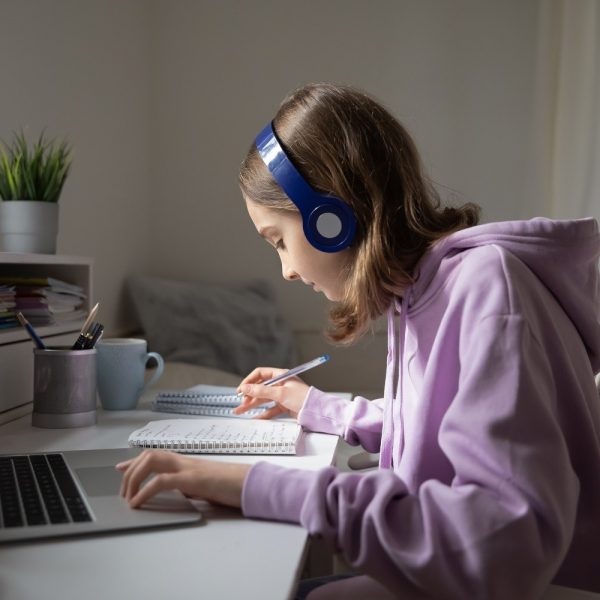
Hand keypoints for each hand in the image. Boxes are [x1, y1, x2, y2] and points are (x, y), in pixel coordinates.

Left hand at [116, 450, 250, 508]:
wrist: (250, 484)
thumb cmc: (231, 487)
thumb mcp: (204, 486)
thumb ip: (189, 486)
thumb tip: (177, 492)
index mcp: (187, 463)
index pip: (156, 455)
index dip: (135, 461)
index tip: (120, 468)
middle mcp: (185, 461)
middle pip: (149, 455)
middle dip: (130, 471)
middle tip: (123, 492)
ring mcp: (188, 467)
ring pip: (152, 461)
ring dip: (135, 478)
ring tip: (128, 497)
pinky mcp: (192, 479)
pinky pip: (161, 481)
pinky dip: (145, 491)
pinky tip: (138, 503)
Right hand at [234, 367, 309, 419]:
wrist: (317, 411)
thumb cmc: (303, 398)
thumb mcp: (280, 393)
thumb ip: (261, 391)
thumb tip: (245, 388)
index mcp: (281, 375)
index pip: (260, 374)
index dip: (249, 381)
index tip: (240, 390)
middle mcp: (281, 384)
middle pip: (260, 388)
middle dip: (249, 395)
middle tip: (239, 403)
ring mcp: (282, 395)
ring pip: (264, 399)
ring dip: (252, 405)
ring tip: (240, 411)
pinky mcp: (285, 405)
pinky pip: (270, 409)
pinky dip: (263, 413)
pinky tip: (255, 418)